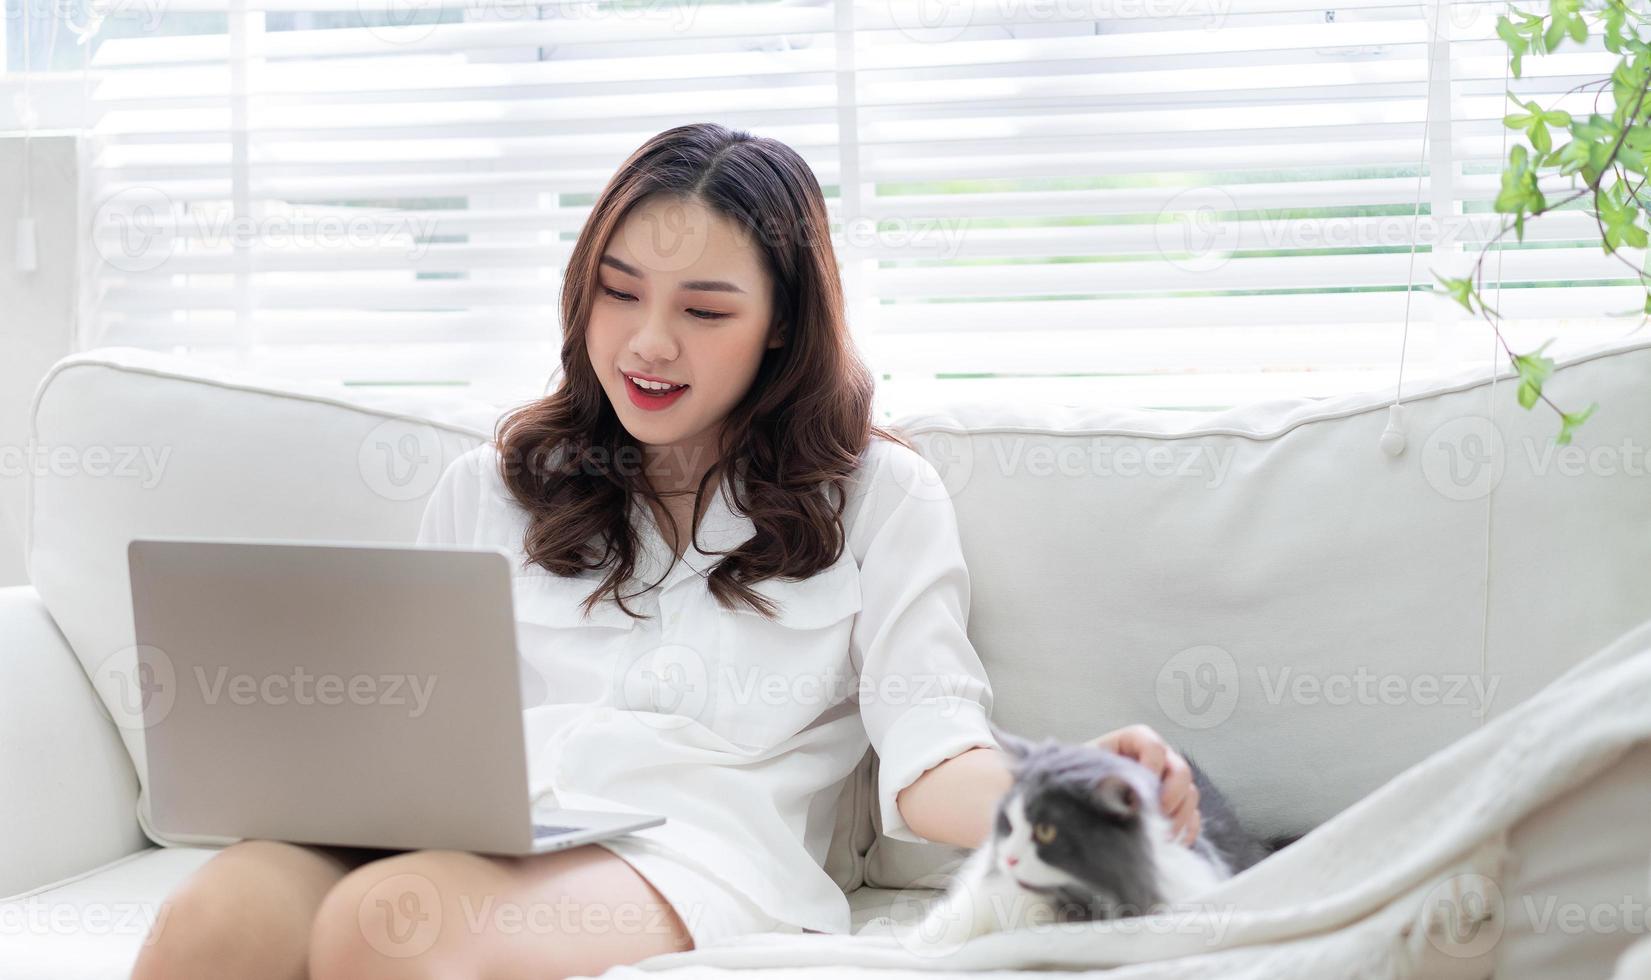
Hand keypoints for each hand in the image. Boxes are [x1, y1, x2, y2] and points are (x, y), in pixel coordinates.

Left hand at [1087, 724, 1199, 845]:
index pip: (1154, 747)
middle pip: (1181, 771)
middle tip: (1155, 816)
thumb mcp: (1088, 770)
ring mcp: (1170, 782)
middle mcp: (1158, 759)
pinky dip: (1185, 832)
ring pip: (1190, 795)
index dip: (1151, 767)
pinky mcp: (1175, 807)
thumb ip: (1104, 776)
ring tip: (1158, 837)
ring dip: (1178, 818)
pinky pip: (1192, 818)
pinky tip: (1169, 844)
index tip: (1138, 792)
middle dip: (1171, 796)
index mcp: (1134, 741)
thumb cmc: (1081, 778)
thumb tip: (1123, 796)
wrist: (1077, 796)